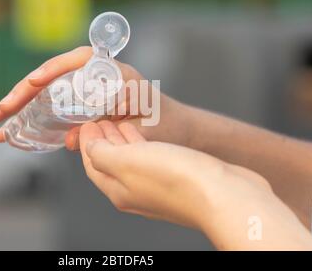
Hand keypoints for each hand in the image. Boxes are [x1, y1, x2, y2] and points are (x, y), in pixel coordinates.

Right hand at [0, 46, 152, 149]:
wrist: (178, 128)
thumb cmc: (167, 125)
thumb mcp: (144, 130)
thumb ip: (113, 132)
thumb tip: (71, 140)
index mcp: (115, 74)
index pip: (77, 62)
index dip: (53, 70)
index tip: (34, 82)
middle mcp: (97, 79)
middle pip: (53, 79)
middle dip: (23, 94)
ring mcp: (87, 93)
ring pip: (48, 95)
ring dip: (21, 107)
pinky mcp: (83, 108)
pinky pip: (54, 110)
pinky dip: (35, 120)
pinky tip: (15, 132)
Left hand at [77, 120, 267, 229]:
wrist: (225, 193)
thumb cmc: (175, 177)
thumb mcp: (127, 161)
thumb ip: (102, 153)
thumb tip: (89, 146)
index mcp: (119, 191)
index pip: (93, 165)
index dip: (86, 143)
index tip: (85, 123)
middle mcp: (137, 192)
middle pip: (110, 163)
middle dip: (102, 140)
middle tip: (97, 119)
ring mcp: (158, 186)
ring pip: (130, 159)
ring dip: (120, 140)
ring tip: (116, 121)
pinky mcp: (177, 177)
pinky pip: (150, 157)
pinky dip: (140, 142)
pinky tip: (142, 131)